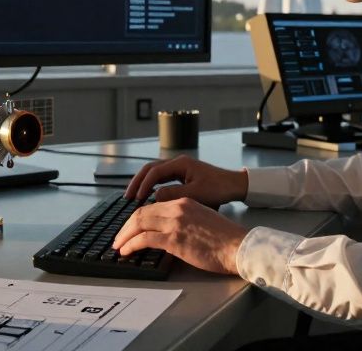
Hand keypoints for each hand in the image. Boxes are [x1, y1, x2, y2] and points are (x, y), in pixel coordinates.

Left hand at [112, 197, 247, 274]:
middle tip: (119, 237)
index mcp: (184, 202)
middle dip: (126, 226)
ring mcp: (175, 223)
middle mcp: (177, 208)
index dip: (137, 218)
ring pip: (139, 223)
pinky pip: (144, 239)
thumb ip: (185, 221)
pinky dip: (131, 245)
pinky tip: (126, 251)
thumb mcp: (203, 220)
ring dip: (124, 236)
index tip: (130, 228)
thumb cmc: (225, 239)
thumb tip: (170, 232)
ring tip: (118, 245)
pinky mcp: (174, 239)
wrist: (238, 246)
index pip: (153, 206)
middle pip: (141, 213)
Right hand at [124, 155, 247, 207]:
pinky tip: (148, 196)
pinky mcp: (182, 175)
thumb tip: (154, 197)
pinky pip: (162, 178)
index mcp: (181, 164)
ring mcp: (180, 168)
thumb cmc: (218, 189)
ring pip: (155, 173)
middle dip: (137, 182)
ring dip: (143, 183)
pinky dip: (152, 186)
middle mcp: (178, 163)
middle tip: (127, 196)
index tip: (136, 198)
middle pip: (150, 168)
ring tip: (134, 197)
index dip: (143, 185)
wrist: (234, 185)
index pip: (154, 172)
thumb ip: (174, 195)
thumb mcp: (196, 194)